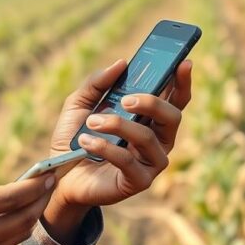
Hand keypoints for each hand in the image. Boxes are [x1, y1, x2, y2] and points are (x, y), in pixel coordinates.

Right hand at [0, 155, 54, 244]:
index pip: (12, 197)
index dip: (35, 185)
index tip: (47, 174)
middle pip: (24, 220)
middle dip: (40, 201)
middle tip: (47, 186)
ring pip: (17, 238)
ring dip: (29, 218)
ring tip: (32, 201)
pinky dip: (11, 235)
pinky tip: (9, 221)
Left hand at [48, 58, 192, 208]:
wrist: (59, 174)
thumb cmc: (74, 137)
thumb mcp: (79, 103)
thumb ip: (98, 83)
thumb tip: (121, 63)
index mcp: (149, 118)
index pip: (175, 99)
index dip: (182, 82)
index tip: (184, 63)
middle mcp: (157, 139)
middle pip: (172, 116)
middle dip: (151, 103)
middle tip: (126, 100)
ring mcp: (151, 162)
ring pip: (147, 137)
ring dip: (118, 125)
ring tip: (92, 122)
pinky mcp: (139, 182)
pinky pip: (128, 161)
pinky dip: (105, 147)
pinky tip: (86, 142)